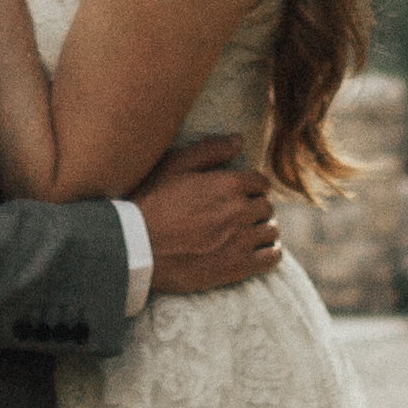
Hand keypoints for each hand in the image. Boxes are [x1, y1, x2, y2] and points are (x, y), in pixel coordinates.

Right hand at [139, 156, 282, 295]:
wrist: (136, 247)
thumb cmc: (150, 202)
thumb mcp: (174, 166)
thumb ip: (209, 150)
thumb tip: (239, 140)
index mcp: (229, 184)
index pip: (261, 182)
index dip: (251, 187)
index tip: (241, 195)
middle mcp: (240, 210)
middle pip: (266, 207)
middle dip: (255, 209)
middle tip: (238, 216)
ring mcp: (241, 240)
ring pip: (271, 231)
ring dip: (261, 231)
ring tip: (245, 234)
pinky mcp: (237, 267)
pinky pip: (271, 258)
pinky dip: (269, 254)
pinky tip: (256, 253)